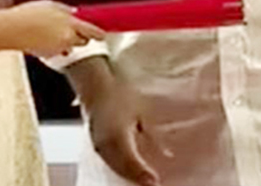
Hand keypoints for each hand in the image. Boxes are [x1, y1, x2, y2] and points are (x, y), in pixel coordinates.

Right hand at [2, 0, 105, 58]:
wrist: (9, 29)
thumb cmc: (26, 15)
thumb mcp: (49, 5)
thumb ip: (65, 10)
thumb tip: (73, 13)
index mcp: (71, 24)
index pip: (94, 31)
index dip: (99, 32)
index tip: (102, 33)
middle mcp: (67, 39)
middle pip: (83, 40)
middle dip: (79, 35)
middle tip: (70, 27)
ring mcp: (58, 49)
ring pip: (69, 46)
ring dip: (65, 40)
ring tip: (51, 31)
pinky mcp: (48, 55)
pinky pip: (56, 50)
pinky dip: (53, 45)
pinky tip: (41, 37)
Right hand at [82, 71, 169, 185]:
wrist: (94, 84)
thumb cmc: (119, 94)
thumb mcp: (141, 113)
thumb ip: (153, 136)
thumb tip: (166, 154)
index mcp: (117, 133)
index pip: (129, 160)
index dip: (142, 174)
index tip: (155, 182)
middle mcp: (105, 142)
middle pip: (121, 168)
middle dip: (137, 179)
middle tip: (152, 184)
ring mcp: (97, 144)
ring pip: (113, 168)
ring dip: (128, 177)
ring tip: (142, 182)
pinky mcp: (95, 144)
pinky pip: (107, 163)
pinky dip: (119, 171)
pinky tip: (129, 175)